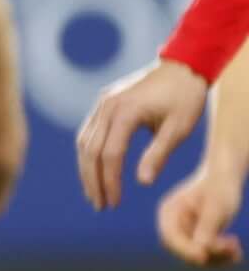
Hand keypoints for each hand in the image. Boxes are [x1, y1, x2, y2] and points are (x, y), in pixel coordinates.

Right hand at [75, 58, 209, 209]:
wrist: (183, 65)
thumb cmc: (185, 97)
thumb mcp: (178, 128)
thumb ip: (158, 155)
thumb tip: (142, 182)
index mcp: (125, 112)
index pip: (110, 155)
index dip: (110, 181)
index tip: (114, 202)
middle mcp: (107, 107)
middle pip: (91, 152)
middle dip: (93, 181)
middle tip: (99, 204)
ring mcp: (102, 104)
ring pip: (84, 143)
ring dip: (87, 170)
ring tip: (94, 192)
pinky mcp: (103, 103)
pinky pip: (89, 133)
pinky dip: (89, 154)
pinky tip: (95, 169)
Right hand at [158, 159, 245, 267]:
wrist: (224, 178)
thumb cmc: (220, 186)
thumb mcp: (216, 205)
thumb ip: (207, 227)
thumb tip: (202, 249)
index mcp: (169, 212)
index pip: (171, 237)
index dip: (185, 250)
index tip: (204, 257)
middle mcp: (173, 225)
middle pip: (182, 250)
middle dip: (206, 254)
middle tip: (232, 249)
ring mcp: (185, 232)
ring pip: (196, 255)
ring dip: (217, 257)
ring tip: (237, 251)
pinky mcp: (198, 238)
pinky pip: (207, 254)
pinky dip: (221, 256)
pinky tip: (236, 253)